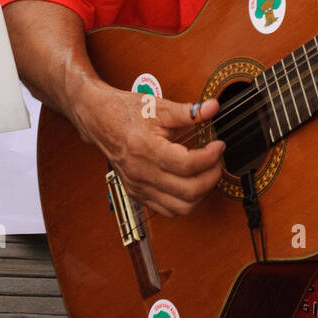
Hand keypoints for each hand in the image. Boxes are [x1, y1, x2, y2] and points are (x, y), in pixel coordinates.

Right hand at [73, 85, 224, 218]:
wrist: (99, 120)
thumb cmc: (126, 112)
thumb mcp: (159, 107)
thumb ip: (188, 111)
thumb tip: (212, 108)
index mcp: (146, 150)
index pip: (188, 165)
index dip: (211, 157)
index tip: (218, 146)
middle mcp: (141, 173)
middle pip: (188, 191)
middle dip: (211, 177)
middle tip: (217, 161)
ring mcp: (138, 187)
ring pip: (181, 207)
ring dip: (201, 193)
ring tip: (206, 173)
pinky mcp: (137, 194)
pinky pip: (168, 210)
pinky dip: (184, 201)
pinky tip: (190, 183)